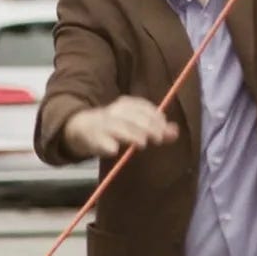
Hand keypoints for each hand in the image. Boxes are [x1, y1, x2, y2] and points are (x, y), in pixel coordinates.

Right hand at [63, 96, 178, 157]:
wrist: (82, 128)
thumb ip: (157, 128)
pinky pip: (100, 141)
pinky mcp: (92, 138)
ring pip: (117, 127)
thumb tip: (175, 131)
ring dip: (131, 135)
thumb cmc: (115, 128)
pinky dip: (107, 145)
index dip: (155, 118)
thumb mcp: (136, 125)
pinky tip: (114, 150)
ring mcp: (102, 125)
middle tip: (157, 139)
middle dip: (147, 127)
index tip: (163, 131)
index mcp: (125, 105)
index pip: (142, 107)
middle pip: (132, 117)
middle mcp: (113, 112)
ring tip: (141, 144)